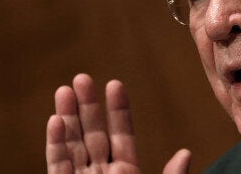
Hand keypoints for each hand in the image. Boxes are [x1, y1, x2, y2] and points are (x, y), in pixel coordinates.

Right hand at [45, 74, 191, 172]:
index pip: (123, 135)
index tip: (115, 84)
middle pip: (94, 135)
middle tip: (82, 77)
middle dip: (88, 106)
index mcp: (128, 173)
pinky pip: (58, 166)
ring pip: (73, 146)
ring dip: (68, 118)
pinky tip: (55, 120)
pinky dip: (56, 145)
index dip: (119, 110)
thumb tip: (185, 153)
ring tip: (64, 90)